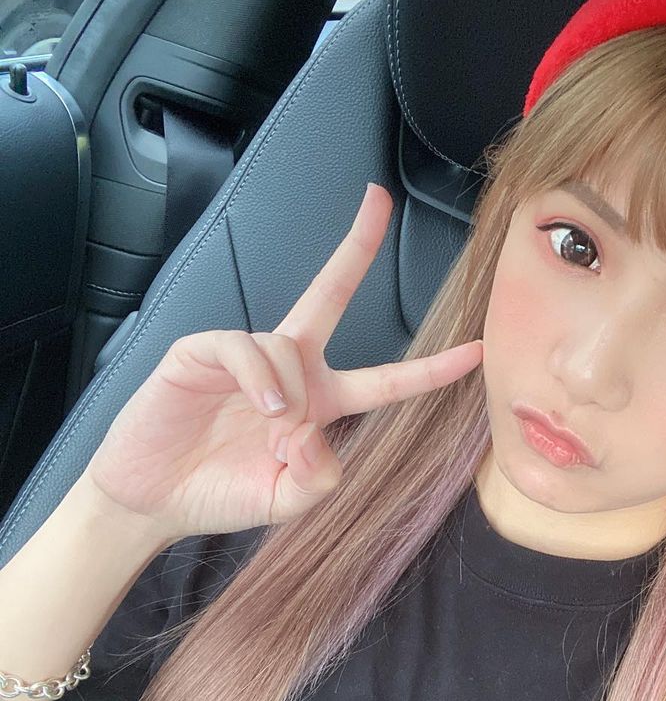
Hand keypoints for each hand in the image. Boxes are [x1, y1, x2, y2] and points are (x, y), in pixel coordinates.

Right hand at [84, 184, 482, 540]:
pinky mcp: (202, 353)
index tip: (477, 352)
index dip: (430, 370)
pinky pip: (245, 348)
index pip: (384, 382)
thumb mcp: (287, 500)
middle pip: (329, 295)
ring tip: (267, 430)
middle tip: (378, 200)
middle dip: (355, 247)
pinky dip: (257, 378)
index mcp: (318, 404)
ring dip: (287, 394)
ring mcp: (246, 357)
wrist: (152, 500)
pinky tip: (258, 409)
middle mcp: (289, 371)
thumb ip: (319, 478)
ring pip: (289, 346)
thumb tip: (312, 432)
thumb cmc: (220, 494)